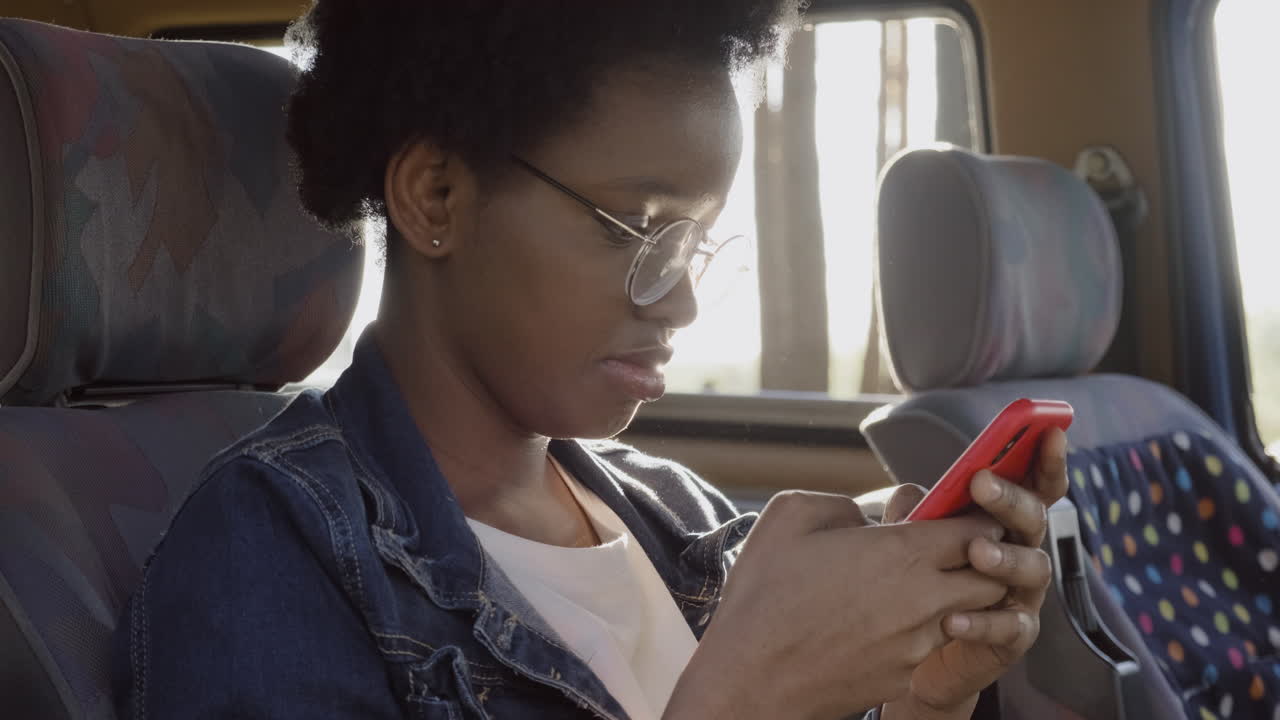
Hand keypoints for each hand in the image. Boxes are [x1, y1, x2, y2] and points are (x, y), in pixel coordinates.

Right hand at [665, 490, 1007, 719]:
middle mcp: (923, 600)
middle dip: (981, 562)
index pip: (977, 531)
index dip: (975, 519)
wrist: (750, 678)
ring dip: (952, 598)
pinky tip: (880, 624)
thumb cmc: (764, 596)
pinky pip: (929, 647)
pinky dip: (919, 632)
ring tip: (911, 587)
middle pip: (991, 579)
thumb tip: (862, 517)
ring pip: (966, 615)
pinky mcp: (904, 676)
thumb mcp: (790, 516)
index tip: (959, 514)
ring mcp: (917, 644)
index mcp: (901, 553)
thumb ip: (841, 503)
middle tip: (951, 550)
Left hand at [882, 428, 1069, 718]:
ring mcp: (1023, 596)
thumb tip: (912, 496)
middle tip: (981, 483)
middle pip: (1034, 520)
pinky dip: (983, 623)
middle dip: (1010, 499)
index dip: (1045, 459)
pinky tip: (954, 620)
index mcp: (1004, 523)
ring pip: (1032, 569)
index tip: (1048, 431)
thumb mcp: (911, 543)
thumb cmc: (920, 585)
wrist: (915, 657)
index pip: (1033, 485)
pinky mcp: (1012, 640)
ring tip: (977, 551)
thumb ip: (916, 517)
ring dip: (1005, 557)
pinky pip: (1009, 629)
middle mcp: (1023, 553)